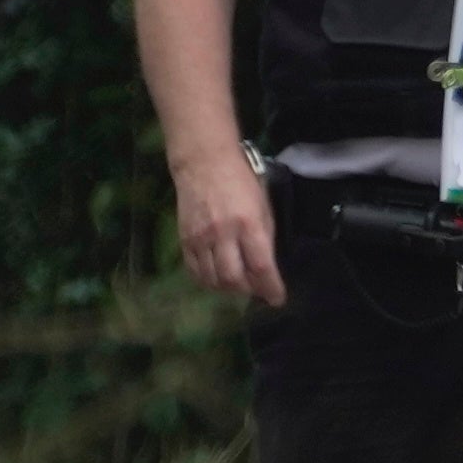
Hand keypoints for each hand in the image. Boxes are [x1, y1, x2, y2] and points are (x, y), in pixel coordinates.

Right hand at [172, 151, 286, 306]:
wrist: (204, 163)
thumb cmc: (241, 182)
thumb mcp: (263, 207)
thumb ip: (264, 238)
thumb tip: (267, 268)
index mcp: (248, 224)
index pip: (261, 266)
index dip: (270, 287)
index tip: (277, 299)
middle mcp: (223, 233)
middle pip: (233, 278)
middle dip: (248, 290)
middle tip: (256, 289)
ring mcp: (200, 237)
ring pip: (212, 279)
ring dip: (227, 289)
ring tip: (238, 285)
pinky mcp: (184, 238)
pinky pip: (194, 270)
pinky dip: (207, 281)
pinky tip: (217, 279)